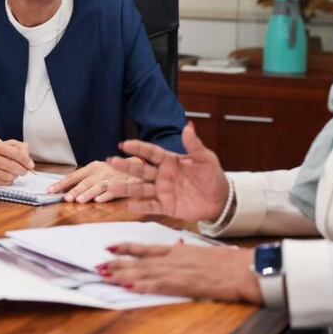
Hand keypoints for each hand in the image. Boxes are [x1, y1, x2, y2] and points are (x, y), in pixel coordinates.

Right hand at [0, 139, 34, 184]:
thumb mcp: (3, 145)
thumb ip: (18, 147)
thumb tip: (28, 158)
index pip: (14, 153)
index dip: (25, 160)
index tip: (31, 165)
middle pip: (12, 166)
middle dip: (22, 170)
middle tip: (25, 171)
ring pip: (8, 176)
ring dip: (15, 176)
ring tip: (14, 173)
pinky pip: (3, 183)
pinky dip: (8, 181)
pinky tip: (6, 176)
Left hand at [48, 159, 142, 202]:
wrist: (137, 167)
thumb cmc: (113, 171)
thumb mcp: (97, 171)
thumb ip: (84, 180)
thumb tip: (64, 189)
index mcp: (92, 167)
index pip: (73, 176)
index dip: (62, 183)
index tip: (50, 190)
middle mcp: (100, 171)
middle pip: (85, 182)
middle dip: (75, 190)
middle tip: (66, 197)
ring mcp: (111, 178)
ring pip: (97, 186)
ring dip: (88, 193)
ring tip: (79, 200)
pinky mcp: (122, 185)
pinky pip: (113, 191)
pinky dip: (105, 195)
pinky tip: (99, 200)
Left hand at [98, 243, 260, 302]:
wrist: (242, 268)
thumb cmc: (227, 262)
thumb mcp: (202, 251)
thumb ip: (186, 250)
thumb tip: (177, 246)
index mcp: (177, 249)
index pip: (145, 248)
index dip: (126, 247)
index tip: (109, 247)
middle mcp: (173, 258)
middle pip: (139, 261)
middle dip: (117, 264)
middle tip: (97, 265)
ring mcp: (177, 270)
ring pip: (143, 272)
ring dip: (122, 274)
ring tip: (105, 275)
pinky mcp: (183, 284)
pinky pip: (157, 285)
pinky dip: (141, 285)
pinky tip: (128, 287)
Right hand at [105, 122, 229, 221]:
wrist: (221, 199)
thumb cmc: (212, 176)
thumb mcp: (205, 158)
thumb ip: (194, 145)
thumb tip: (187, 127)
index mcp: (170, 161)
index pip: (151, 153)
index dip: (138, 148)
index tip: (124, 144)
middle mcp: (162, 175)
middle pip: (141, 170)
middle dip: (126, 166)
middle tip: (111, 162)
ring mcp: (163, 191)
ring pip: (141, 189)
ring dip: (126, 189)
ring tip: (110, 187)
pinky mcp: (166, 206)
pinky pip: (151, 206)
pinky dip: (141, 206)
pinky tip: (130, 206)